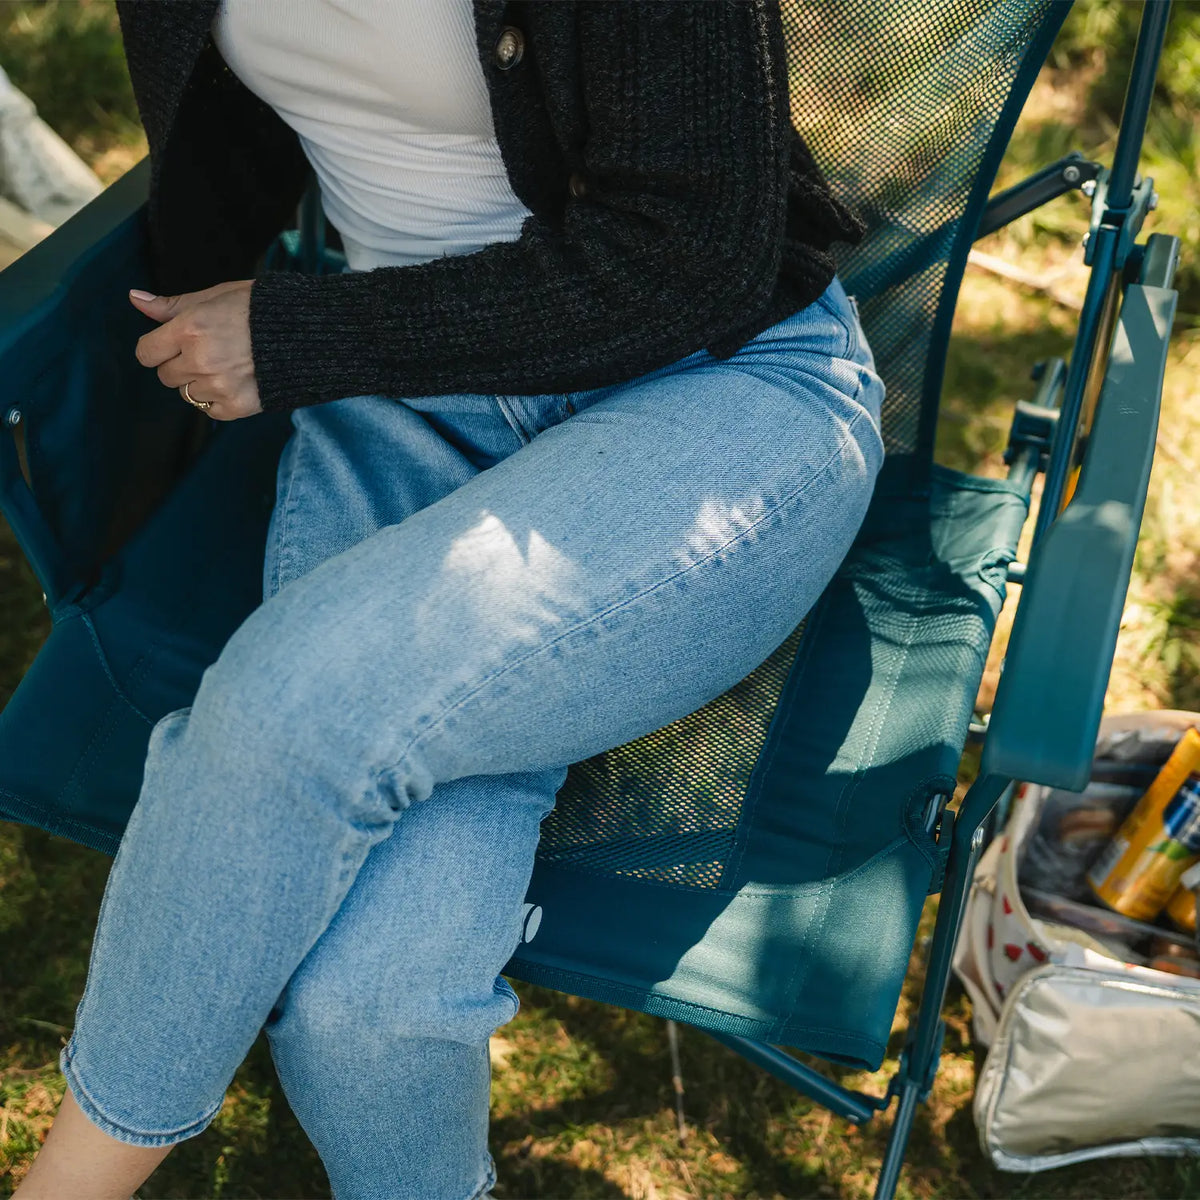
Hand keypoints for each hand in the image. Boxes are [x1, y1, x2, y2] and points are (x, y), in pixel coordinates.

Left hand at [129, 280, 261, 420]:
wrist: (307, 333)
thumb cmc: (260, 309)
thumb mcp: (215, 297)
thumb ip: (173, 305)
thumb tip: (135, 299)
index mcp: (190, 328)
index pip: (147, 353)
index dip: (157, 349)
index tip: (171, 346)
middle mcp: (200, 359)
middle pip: (166, 376)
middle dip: (181, 364)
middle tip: (210, 352)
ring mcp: (218, 386)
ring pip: (188, 394)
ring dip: (201, 383)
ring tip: (228, 366)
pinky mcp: (237, 406)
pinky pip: (210, 411)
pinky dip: (219, 400)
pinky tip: (236, 382)